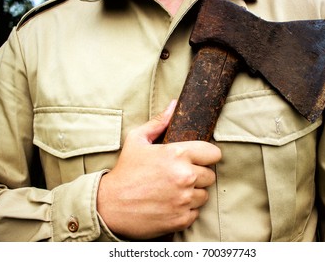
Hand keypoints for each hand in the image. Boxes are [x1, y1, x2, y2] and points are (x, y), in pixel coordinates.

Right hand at [96, 101, 221, 239]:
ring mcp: (184, 199)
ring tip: (174, 190)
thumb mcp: (137, 140)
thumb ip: (159, 122)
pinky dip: (186, 209)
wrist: (110, 206)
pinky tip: (170, 204)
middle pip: (210, 175)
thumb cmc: (125, 171)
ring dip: (193, 193)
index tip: (199, 159)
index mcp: (177, 154)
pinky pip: (195, 212)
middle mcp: (185, 176)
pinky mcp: (181, 219)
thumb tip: (175, 106)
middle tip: (180, 175)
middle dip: (199, 175)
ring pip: (204, 195)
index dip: (207, 156)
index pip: (214, 154)